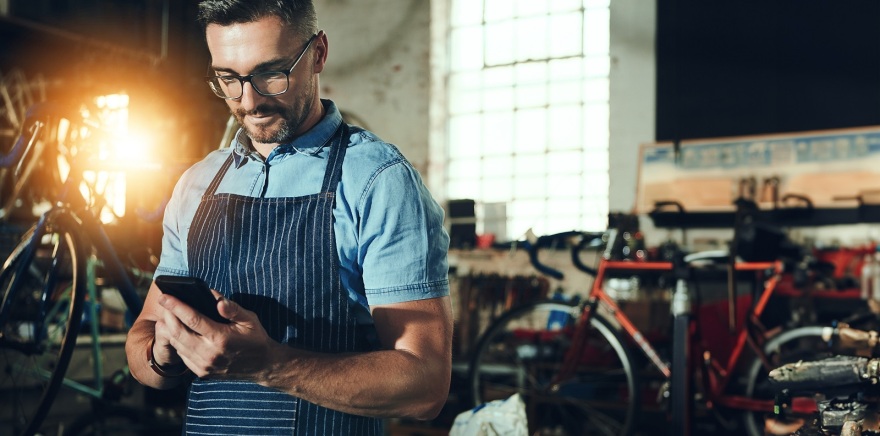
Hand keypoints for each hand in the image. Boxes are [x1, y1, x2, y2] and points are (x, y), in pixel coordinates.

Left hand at [156, 290, 274, 379]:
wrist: (263, 366)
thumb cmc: (255, 338)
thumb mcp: (250, 319)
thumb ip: (232, 309)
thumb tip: (216, 300)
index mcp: (221, 338)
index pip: (192, 319)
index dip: (176, 306)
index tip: (165, 296)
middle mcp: (210, 353)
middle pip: (178, 332)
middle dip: (168, 316)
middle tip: (164, 303)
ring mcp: (204, 365)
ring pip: (177, 345)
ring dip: (169, 329)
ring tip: (167, 315)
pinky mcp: (202, 372)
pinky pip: (182, 356)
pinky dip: (176, 342)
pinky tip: (177, 332)